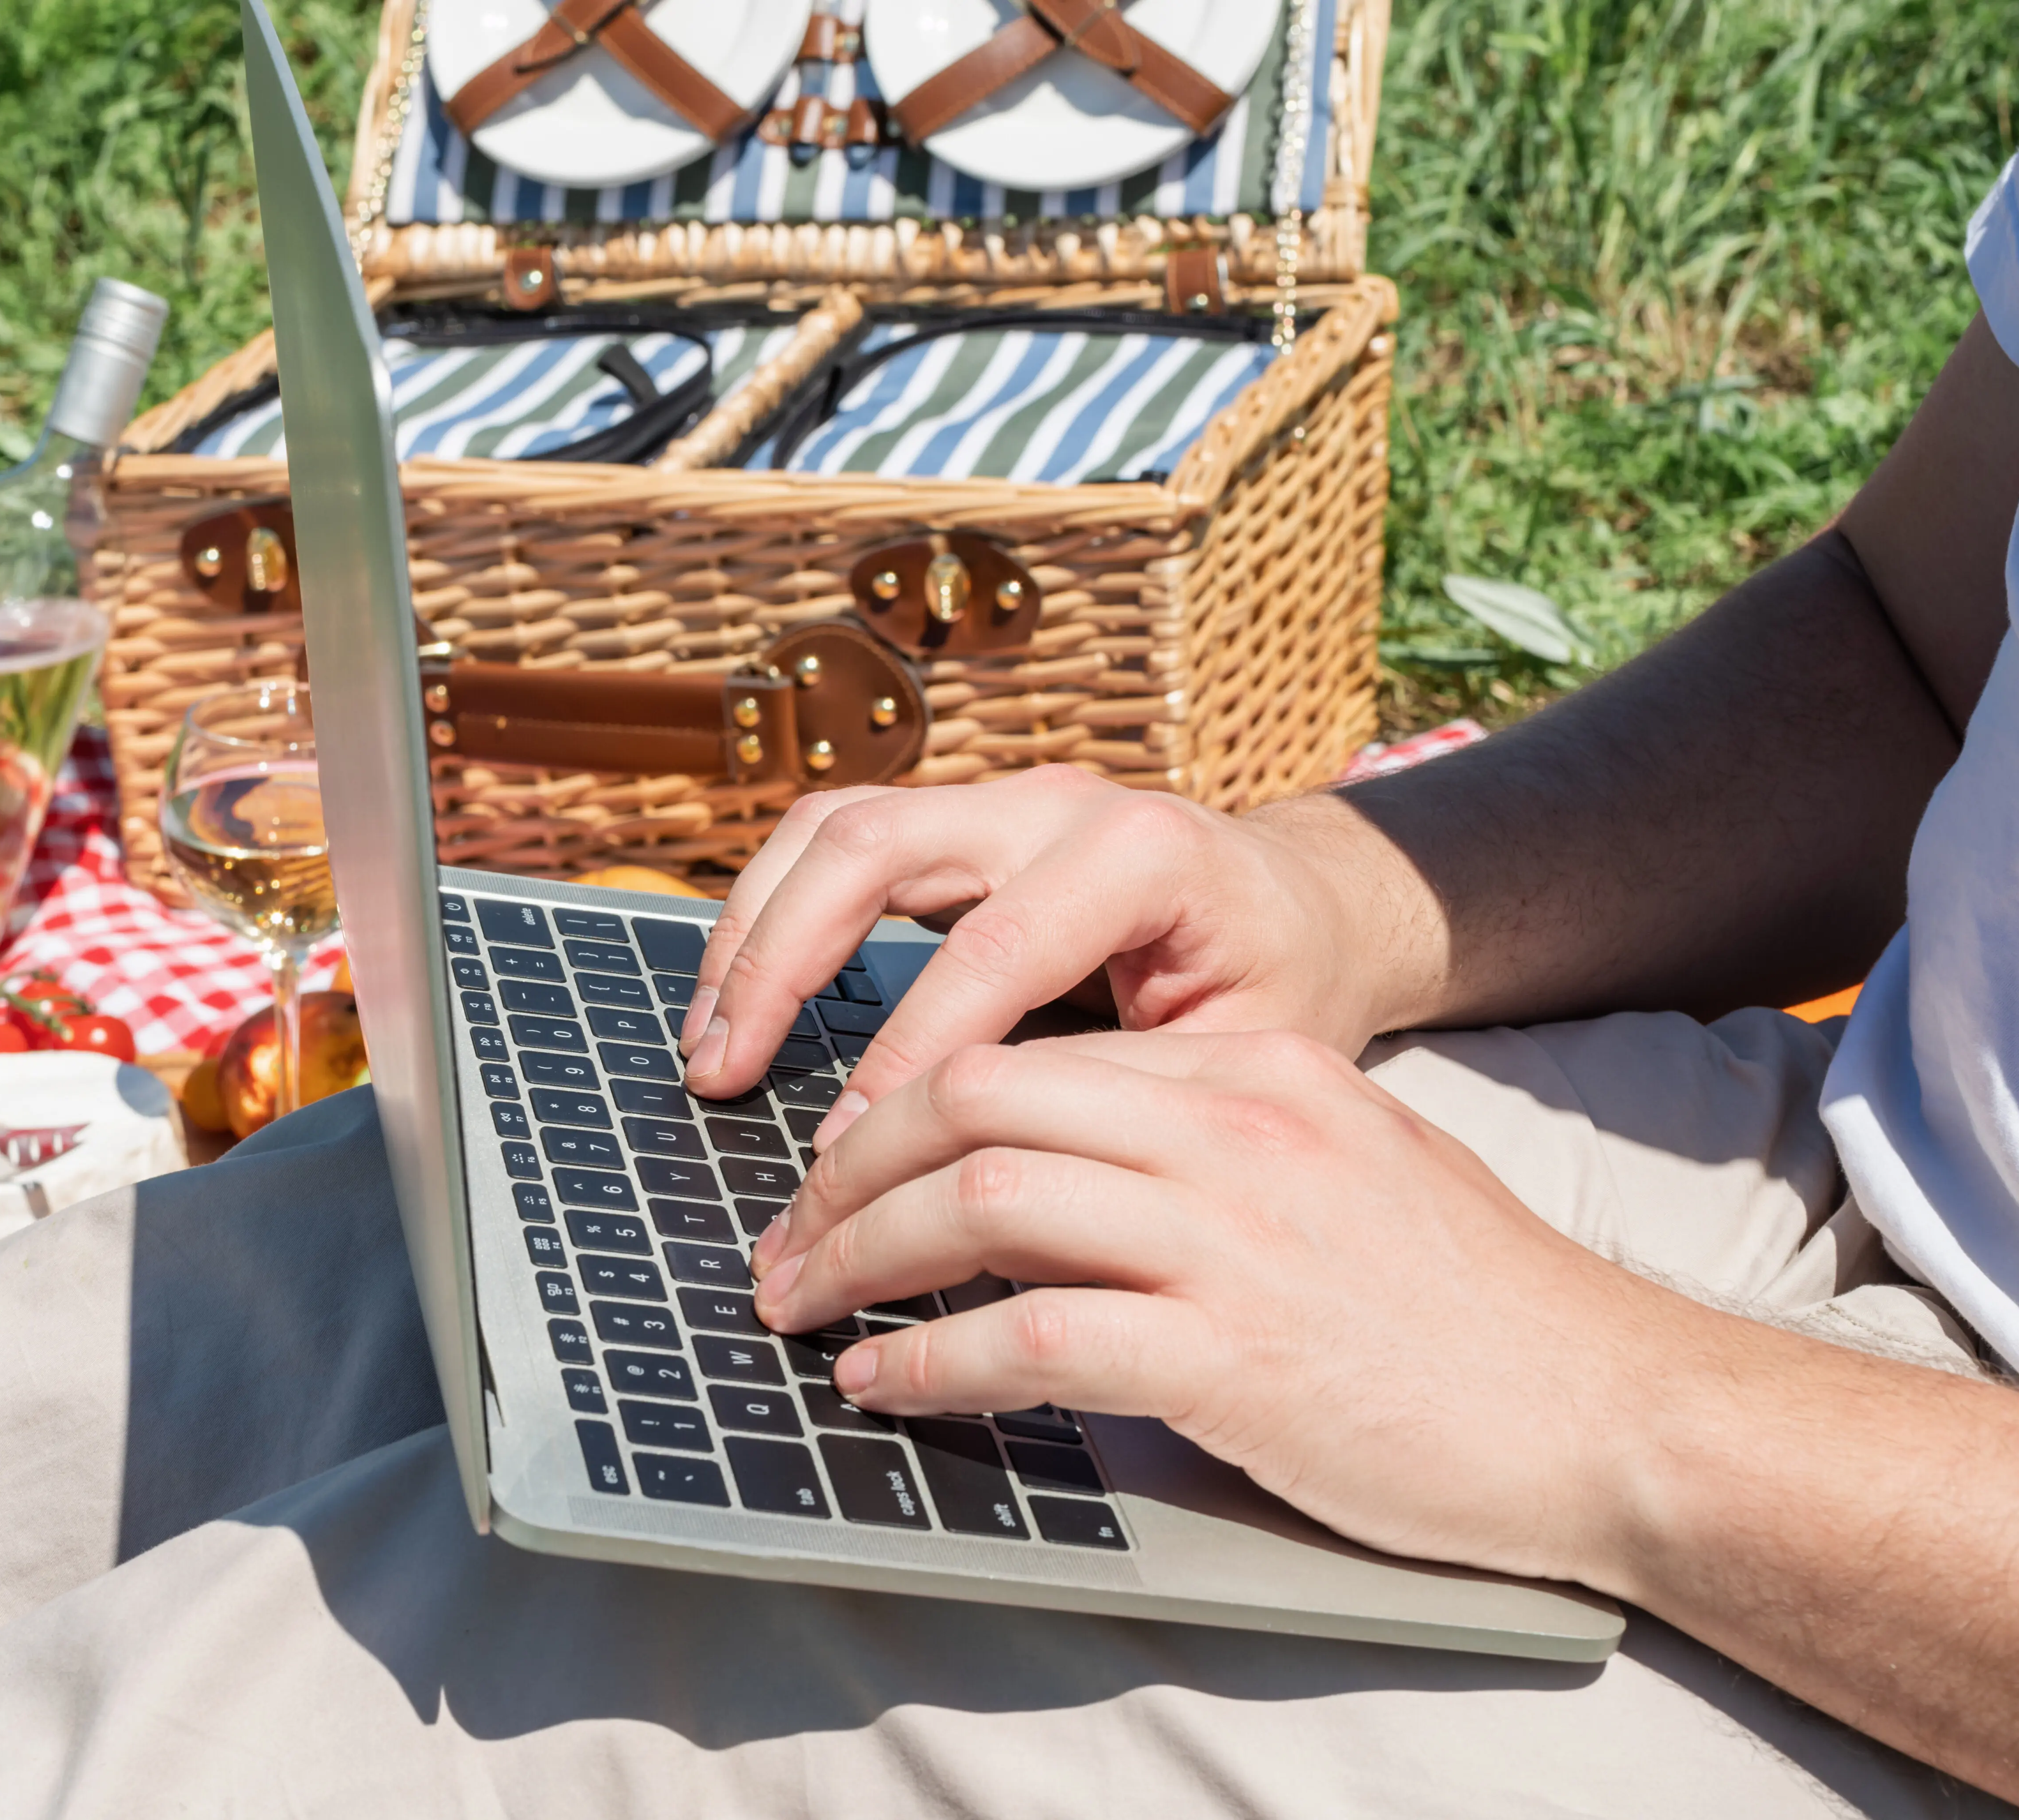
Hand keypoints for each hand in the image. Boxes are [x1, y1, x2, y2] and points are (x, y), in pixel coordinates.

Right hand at [678, 768, 1427, 1144]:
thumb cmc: (1283, 989)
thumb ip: (1120, 1095)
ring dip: (752, 934)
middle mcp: (1056, 803)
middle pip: (872, 848)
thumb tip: (982, 1172)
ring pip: (832, 829)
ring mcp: (998, 800)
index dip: (905, 1059)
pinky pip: (837, 842)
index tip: (845, 1153)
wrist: (1310, 909)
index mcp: (1142, 854)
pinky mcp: (960, 823)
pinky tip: (739, 1000)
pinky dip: (772, 917)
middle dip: (778, 967)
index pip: (989, 952)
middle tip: (722, 1075)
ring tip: (708, 1041)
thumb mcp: (1241, 1055)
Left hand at [746, 1028, 1708, 1584]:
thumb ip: (1204, 1149)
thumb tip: (1057, 1172)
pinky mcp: (1233, 1355)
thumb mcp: (1338, 1167)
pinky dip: (932, 1362)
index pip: (1025, 1053)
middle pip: (973, 1101)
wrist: (1607, 1409)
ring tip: (801, 1308)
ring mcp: (1233, 1239)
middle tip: (786, 1238)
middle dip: (847, 1169)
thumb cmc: (1468, 1310)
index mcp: (1252, 1070)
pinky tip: (884, 1384)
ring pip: (981, 1204)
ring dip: (859, 1259)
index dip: (900, 1108)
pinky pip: (1032, 1338)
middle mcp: (1233, 1130)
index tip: (839, 1171)